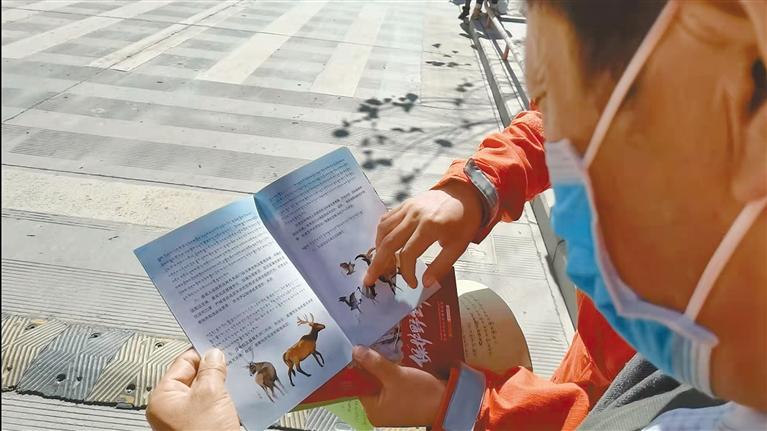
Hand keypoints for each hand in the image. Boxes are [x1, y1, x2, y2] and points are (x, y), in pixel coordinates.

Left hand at [146, 348, 239, 430]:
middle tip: (230, 364)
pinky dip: (223, 402)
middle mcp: (171, 409)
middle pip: (195, 377)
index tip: (218, 347)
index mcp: (163, 398)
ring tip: (234, 383)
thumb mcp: (210, 394)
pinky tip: (235, 399)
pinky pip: (212, 407)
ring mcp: (187, 419)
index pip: (182, 363)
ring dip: (221, 387)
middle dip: (214, 371)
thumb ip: (211, 369)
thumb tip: (214, 355)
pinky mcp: (202, 426)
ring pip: (206, 393)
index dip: (202, 353)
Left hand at [354, 345, 446, 426]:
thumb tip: (355, 351)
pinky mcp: (404, 398)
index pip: (358, 385)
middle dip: (371, 364)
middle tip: (370, 344)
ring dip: (383, 366)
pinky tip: (394, 357)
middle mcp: (380, 410)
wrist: (449, 402)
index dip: (357, 366)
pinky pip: (393, 382)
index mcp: (373, 410)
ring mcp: (393, 405)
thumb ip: (374, 363)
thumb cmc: (420, 394)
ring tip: (381, 347)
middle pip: (370, 382)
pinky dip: (393, 371)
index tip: (357, 348)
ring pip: (382, 380)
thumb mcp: (395, 376)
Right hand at [364, 180, 482, 287]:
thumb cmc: (464, 221)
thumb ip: (441, 266)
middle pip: (388, 243)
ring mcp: (408, 208)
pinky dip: (380, 234)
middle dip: (377, 264)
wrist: (465, 193)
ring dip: (377, 249)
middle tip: (369, 280)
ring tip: (379, 264)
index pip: (408, 254)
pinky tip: (382, 245)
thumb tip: (425, 283)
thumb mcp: (459, 246)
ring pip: (383, 230)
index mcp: (430, 227)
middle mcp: (414, 216)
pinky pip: (386, 219)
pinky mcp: (405, 204)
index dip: (406, 272)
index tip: (412, 283)